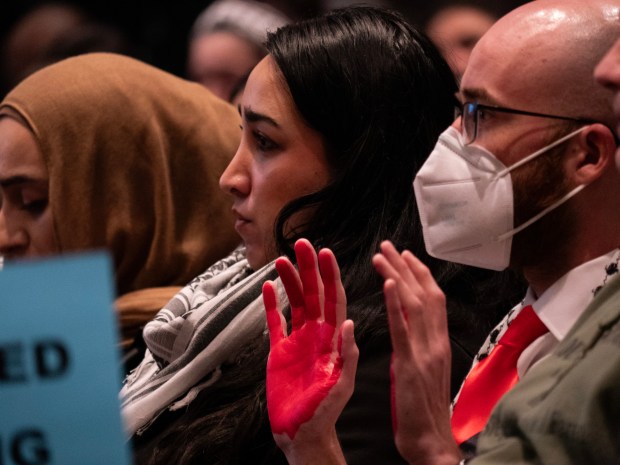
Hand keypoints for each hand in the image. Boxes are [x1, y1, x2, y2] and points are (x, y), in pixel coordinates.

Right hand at [263, 239, 358, 464]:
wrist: (302, 433)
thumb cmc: (324, 413)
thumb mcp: (340, 386)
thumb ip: (346, 355)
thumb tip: (351, 323)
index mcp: (333, 339)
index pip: (334, 299)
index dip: (330, 275)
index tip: (325, 253)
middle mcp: (317, 334)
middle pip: (314, 293)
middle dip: (309, 268)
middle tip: (302, 243)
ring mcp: (298, 340)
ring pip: (295, 302)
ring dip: (290, 280)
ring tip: (282, 259)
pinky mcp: (279, 351)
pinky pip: (275, 322)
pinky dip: (271, 304)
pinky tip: (267, 287)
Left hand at [372, 241, 459, 464]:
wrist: (432, 442)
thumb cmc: (425, 411)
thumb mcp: (427, 371)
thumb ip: (421, 347)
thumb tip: (412, 329)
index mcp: (438, 343)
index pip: (433, 300)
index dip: (420, 275)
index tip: (407, 257)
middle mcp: (435, 342)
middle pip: (426, 294)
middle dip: (407, 267)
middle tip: (389, 246)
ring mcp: (425, 352)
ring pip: (415, 304)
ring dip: (398, 276)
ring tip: (382, 256)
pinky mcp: (411, 364)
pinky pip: (403, 328)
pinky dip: (396, 303)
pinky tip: (388, 284)